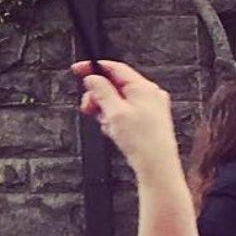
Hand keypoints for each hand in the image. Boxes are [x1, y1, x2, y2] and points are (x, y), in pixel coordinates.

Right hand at [73, 59, 181, 180]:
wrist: (157, 167)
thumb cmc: (143, 142)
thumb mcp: (115, 112)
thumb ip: (102, 91)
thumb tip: (93, 78)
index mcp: (144, 88)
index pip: (114, 68)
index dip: (94, 68)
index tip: (78, 70)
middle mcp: (150, 94)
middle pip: (115, 85)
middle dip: (98, 95)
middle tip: (88, 107)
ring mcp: (151, 107)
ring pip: (118, 99)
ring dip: (106, 109)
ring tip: (106, 125)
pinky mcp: (149, 119)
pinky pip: (125, 111)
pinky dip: (115, 118)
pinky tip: (114, 131)